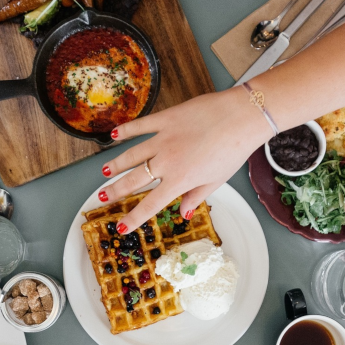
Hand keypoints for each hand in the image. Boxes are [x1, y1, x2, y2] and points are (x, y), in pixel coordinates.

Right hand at [99, 86, 271, 232]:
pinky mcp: (166, 119)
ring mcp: (163, 139)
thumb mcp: (216, 181)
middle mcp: (166, 162)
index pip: (150, 204)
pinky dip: (126, 130)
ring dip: (116, 164)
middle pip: (133, 180)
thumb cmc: (233, 150)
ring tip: (104, 172)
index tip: (121, 227)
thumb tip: (184, 213)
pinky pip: (141, 126)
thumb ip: (196, 196)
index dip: (134, 218)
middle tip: (102, 197)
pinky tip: (114, 135)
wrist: (241, 117)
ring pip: (131, 154)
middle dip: (115, 191)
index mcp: (179, 180)